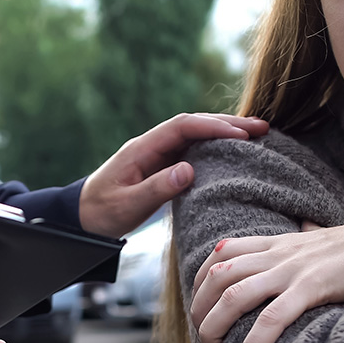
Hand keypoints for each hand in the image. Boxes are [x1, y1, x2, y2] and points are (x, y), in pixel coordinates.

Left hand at [78, 113, 269, 237]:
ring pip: (196, 136)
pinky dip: (215, 149)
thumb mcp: (128, 204)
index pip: (182, 127)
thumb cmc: (101, 213)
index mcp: (142, 148)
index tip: (239, 135)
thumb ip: (157, 188)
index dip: (212, 127)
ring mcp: (157, 154)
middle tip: (261, 129)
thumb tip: (188, 170)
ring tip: (257, 136)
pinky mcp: (162, 167)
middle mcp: (152, 145)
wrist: (82, 218)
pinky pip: (193, 151)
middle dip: (228, 124)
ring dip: (225, 133)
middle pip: (194, 125)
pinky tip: (235, 153)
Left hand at [191, 210, 343, 342]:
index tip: (198, 309)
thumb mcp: (323, 240)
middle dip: (200, 312)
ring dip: (214, 330)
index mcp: (276, 243)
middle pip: (216, 276)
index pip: (220, 252)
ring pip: (233, 297)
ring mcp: (292, 270)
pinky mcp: (312, 288)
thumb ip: (305, 237)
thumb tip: (305, 226)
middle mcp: (277, 254)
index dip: (200, 282)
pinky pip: (271, 318)